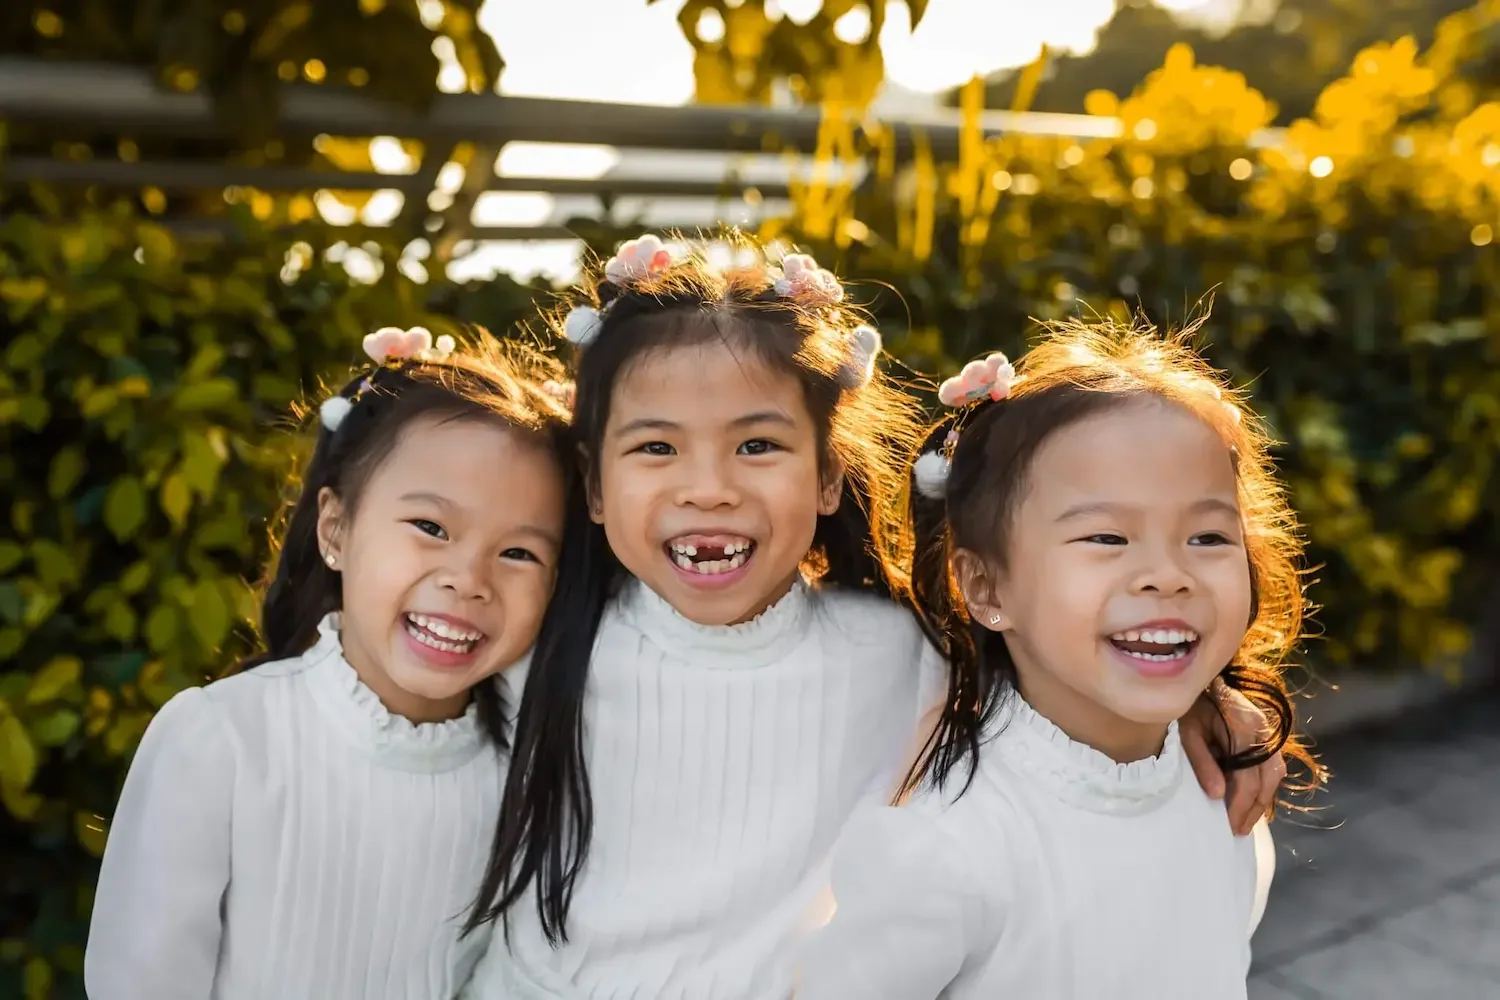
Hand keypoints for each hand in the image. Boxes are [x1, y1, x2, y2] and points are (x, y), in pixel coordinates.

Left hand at [1179, 682, 1286, 835]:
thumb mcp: (1186, 731)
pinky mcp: (1265, 735)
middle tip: (1237, 830)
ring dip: (1261, 800)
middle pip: (1267, 779)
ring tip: (1244, 821)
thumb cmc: (1188, 705)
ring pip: (1275, 774)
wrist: (1196, 678)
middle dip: (1253, 808)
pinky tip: (1249, 801)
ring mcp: (1268, 731)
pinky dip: (1263, 786)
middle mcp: (1263, 730)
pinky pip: (1271, 766)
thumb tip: (1217, 795)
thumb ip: (1201, 761)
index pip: (1248, 777)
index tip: (1228, 826)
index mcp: (1244, 727)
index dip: (1240, 804)